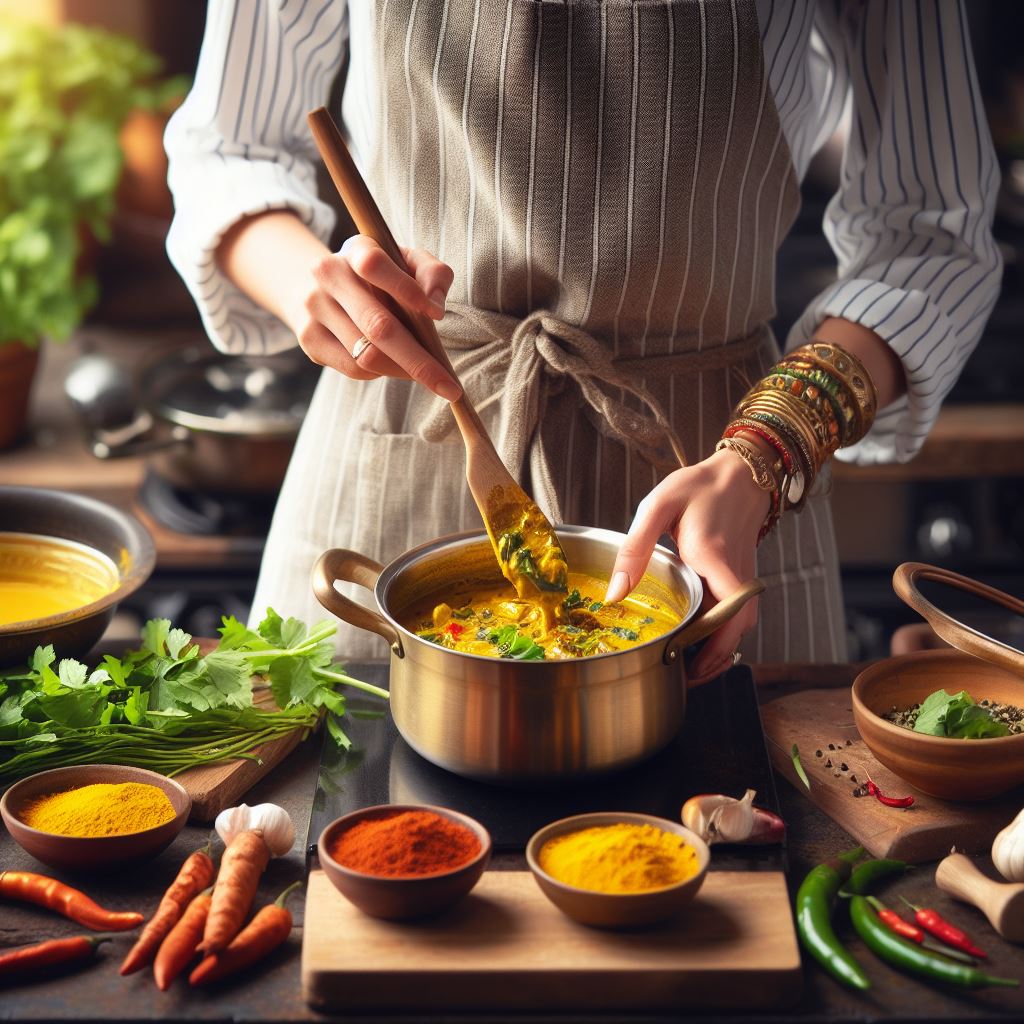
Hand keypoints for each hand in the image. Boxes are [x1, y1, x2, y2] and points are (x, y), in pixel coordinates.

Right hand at [287, 235, 459, 399]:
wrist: (323, 286)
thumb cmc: (381, 277)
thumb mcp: (408, 263)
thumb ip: (433, 274)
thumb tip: (435, 306)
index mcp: (356, 249)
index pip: (375, 265)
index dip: (408, 291)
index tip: (437, 315)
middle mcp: (328, 274)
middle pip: (377, 326)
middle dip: (419, 361)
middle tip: (450, 388)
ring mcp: (315, 308)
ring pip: (367, 355)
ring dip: (403, 370)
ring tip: (425, 373)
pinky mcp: (309, 338)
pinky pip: (354, 368)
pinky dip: (382, 373)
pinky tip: (393, 365)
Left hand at [605, 450, 770, 681]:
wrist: (742, 474)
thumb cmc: (699, 487)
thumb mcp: (658, 507)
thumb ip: (634, 549)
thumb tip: (615, 594)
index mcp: (713, 558)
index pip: (724, 614)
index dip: (708, 647)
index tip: (682, 666)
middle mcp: (735, 574)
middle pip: (735, 632)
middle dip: (713, 661)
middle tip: (681, 680)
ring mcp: (744, 578)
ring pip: (740, 628)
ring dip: (720, 652)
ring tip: (689, 669)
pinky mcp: (744, 579)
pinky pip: (739, 615)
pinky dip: (724, 635)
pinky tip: (700, 642)